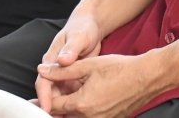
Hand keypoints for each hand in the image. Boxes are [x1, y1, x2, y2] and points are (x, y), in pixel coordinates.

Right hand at [35, 15, 104, 112]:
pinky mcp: (73, 78)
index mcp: (51, 59)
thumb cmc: (82, 29)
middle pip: (49, 92)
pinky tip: (77, 111)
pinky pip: (71, 93)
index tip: (47, 107)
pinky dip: (72, 102)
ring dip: (61, 106)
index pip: (43, 80)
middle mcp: (55, 69)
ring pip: (59, 95)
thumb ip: (71, 49)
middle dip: (51, 106)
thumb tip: (62, 60)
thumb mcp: (79, 37)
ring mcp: (64, 75)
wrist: (90, 27)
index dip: (44, 95)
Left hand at [36, 54, 157, 117]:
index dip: (40, 102)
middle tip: (40, 105)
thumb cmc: (122, 68)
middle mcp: (89, 117)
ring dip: (66, 113)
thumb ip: (63, 70)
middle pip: (62, 117)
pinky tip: (82, 104)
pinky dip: (82, 114)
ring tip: (60, 104)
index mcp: (81, 103)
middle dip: (51, 110)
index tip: (30, 102)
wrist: (148, 77)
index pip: (52, 106)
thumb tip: (43, 70)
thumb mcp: (90, 65)